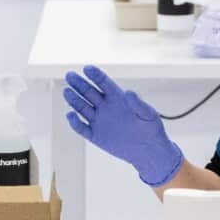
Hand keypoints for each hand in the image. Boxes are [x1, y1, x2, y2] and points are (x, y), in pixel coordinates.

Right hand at [63, 66, 183, 186]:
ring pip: (83, 108)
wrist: (148, 151)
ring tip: (67, 91)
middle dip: (79, 84)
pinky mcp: (95, 135)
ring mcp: (99, 121)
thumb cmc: (151, 129)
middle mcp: (106, 107)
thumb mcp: (148, 115)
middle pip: (89, 92)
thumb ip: (138, 104)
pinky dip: (75, 122)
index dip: (95, 75)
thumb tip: (129, 92)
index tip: (87, 68)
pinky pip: (82, 128)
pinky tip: (71, 115)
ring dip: (74, 100)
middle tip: (69, 75)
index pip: (104, 83)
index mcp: (118, 98)